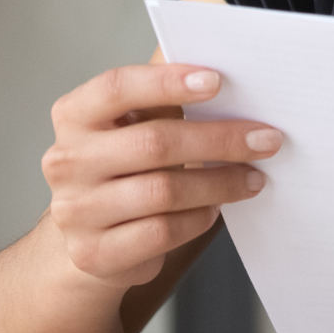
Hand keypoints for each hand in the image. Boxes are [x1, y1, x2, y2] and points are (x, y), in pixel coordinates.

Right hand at [41, 64, 282, 289]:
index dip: (166, 81)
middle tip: (266, 139)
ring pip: (163, 191)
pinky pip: (161, 232)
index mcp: (75, 115)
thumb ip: (166, 102)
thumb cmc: (127, 168)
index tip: (218, 81)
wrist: (90, 240)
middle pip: (153, 142)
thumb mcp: (135, 127)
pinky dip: (197, 218)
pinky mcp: (95, 252)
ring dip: (220, 183)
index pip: (117, 87)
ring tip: (253, 177)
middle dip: (220, 139)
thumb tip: (232, 80)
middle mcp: (66, 160)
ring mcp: (75, 210)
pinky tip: (215, 209)